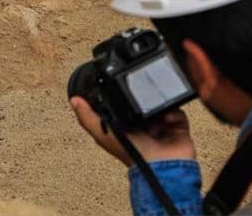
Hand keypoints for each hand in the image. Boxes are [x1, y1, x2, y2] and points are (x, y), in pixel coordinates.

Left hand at [70, 96, 195, 167]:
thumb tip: (74, 101)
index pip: (122, 107)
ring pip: (160, 105)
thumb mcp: (104, 134)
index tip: (121, 86)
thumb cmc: (132, 155)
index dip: (121, 98)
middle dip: (143, 98)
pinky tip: (166, 117)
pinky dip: (173, 112)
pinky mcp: (177, 127)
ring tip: (154, 109)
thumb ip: (89, 118)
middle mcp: (143, 127)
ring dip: (157, 105)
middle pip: (143, 104)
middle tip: (142, 95)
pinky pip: (176, 111)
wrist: (163, 165)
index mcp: (126, 128)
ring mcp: (161, 127)